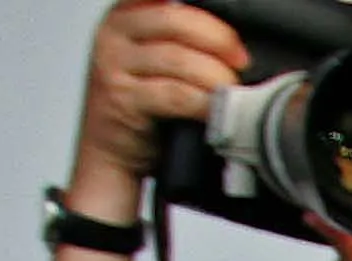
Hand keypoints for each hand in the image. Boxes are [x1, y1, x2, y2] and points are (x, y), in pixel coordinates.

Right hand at [73, 0, 243, 187]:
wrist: (112, 155)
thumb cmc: (142, 109)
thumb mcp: (155, 63)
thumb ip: (180, 41)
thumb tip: (231, 41)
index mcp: (125, 15)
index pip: (168, 0)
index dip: (207, 18)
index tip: (232, 41)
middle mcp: (113, 33)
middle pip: (175, 19)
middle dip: (218, 40)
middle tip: (240, 62)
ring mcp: (112, 64)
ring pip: (177, 58)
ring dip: (214, 76)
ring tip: (229, 91)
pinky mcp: (122, 99)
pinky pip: (174, 94)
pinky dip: (202, 103)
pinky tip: (215, 110)